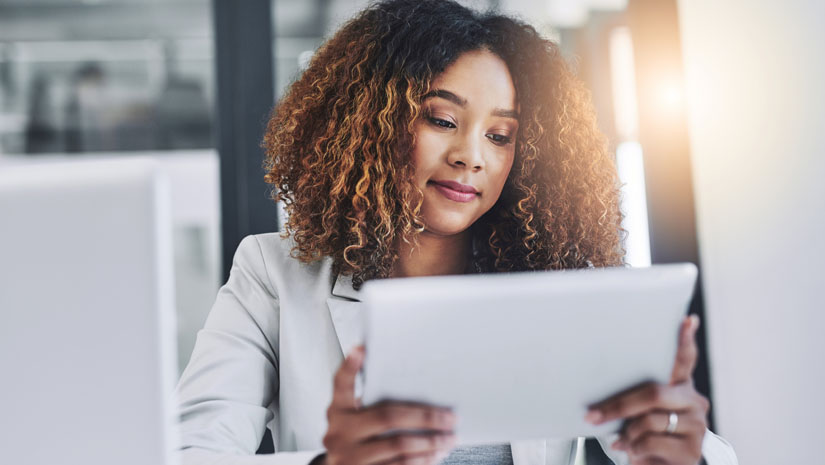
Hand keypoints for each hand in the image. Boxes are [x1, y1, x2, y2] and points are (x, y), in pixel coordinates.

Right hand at [319, 346, 456, 464]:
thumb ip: (369, 401)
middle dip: (424, 417)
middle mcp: (338, 433)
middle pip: (386, 417)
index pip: (341, 384)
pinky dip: (421, 461)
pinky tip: (435, 455)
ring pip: (397, 446)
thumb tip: (410, 383)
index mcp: (337, 411)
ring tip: (449, 438)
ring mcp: (348, 457)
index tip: (361, 349)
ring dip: (429, 443)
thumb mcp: (352, 418)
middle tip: (449, 417)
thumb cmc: (353, 439)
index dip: (349, 367)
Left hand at [585, 315, 709, 464]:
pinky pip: (651, 442)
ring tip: (622, 440)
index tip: (687, 320)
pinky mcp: (692, 449)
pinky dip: (633, 448)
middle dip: (618, 405)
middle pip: (654, 392)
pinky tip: (631, 450)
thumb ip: (633, 395)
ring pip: (649, 420)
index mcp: (680, 387)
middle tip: (591, 416)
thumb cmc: (645, 435)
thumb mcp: (639, 412)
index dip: (685, 340)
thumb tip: (598, 382)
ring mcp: (697, 425)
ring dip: (627, 432)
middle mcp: (694, 402)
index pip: (684, 360)